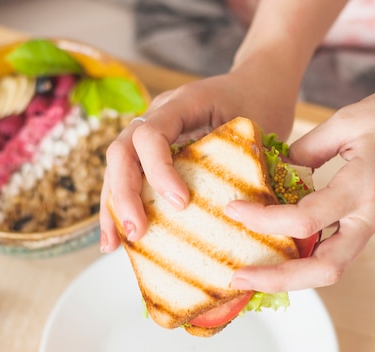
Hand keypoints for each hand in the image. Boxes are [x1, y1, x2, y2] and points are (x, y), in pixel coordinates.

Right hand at [99, 69, 298, 252]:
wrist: (258, 84)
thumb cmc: (262, 105)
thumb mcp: (258, 130)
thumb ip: (247, 161)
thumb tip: (244, 216)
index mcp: (183, 102)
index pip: (151, 134)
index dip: (159, 170)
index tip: (181, 202)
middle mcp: (159, 114)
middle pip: (123, 150)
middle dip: (125, 194)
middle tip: (137, 231)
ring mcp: (152, 130)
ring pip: (118, 166)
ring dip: (114, 205)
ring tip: (112, 245)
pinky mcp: (153, 149)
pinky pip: (130, 175)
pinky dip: (122, 203)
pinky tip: (118, 236)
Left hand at [227, 80, 374, 291]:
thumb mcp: (350, 119)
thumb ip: (309, 148)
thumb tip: (278, 171)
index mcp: (364, 185)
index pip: (305, 219)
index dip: (263, 219)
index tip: (233, 208)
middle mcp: (370, 214)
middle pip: (324, 269)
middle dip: (279, 278)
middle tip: (239, 275)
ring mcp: (374, 221)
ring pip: (332, 267)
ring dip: (292, 275)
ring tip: (255, 269)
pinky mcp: (373, 220)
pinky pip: (338, 249)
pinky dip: (307, 256)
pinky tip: (282, 247)